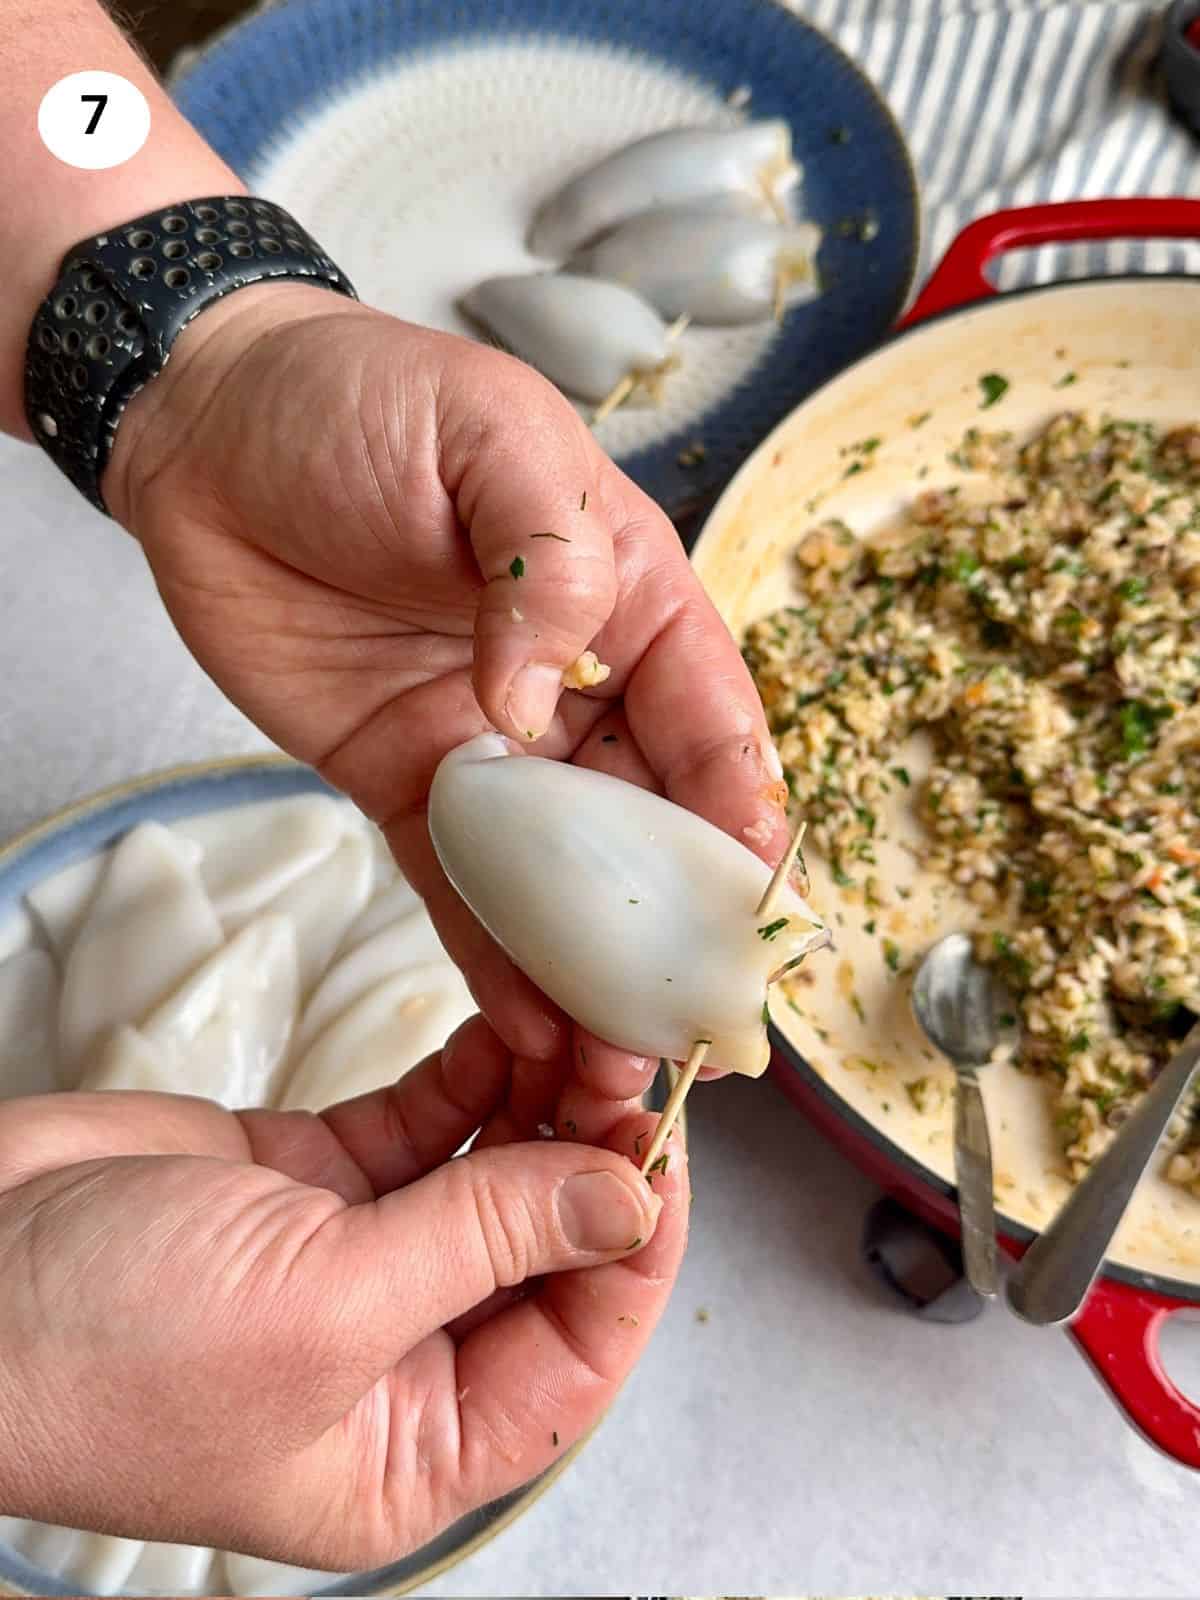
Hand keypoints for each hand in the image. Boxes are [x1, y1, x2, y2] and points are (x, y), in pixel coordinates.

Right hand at [0, 1016, 686, 1568]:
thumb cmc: (106, 1352)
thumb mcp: (323, 1310)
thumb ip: (483, 1243)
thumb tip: (626, 1198)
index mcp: (410, 1447)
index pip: (575, 1352)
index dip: (635, 1246)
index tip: (668, 1145)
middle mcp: (397, 1358)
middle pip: (542, 1250)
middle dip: (593, 1153)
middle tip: (629, 1054)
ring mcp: (356, 1257)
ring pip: (491, 1174)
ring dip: (543, 1100)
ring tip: (583, 1021)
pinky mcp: (312, 1179)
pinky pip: (423, 1124)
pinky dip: (471, 1075)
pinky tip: (510, 1027)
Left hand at [104, 283, 788, 1102]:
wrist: (208, 429)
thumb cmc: (366, 400)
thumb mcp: (487, 436)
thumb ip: (546, 563)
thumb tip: (538, 704)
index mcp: (635, 600)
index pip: (712, 725)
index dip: (740, 819)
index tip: (754, 910)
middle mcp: (582, 687)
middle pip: (652, 825)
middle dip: (676, 925)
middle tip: (692, 1021)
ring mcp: (495, 745)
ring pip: (566, 875)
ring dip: (594, 965)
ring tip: (614, 1058)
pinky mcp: (410, 783)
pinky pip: (463, 884)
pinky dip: (499, 956)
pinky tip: (530, 1026)